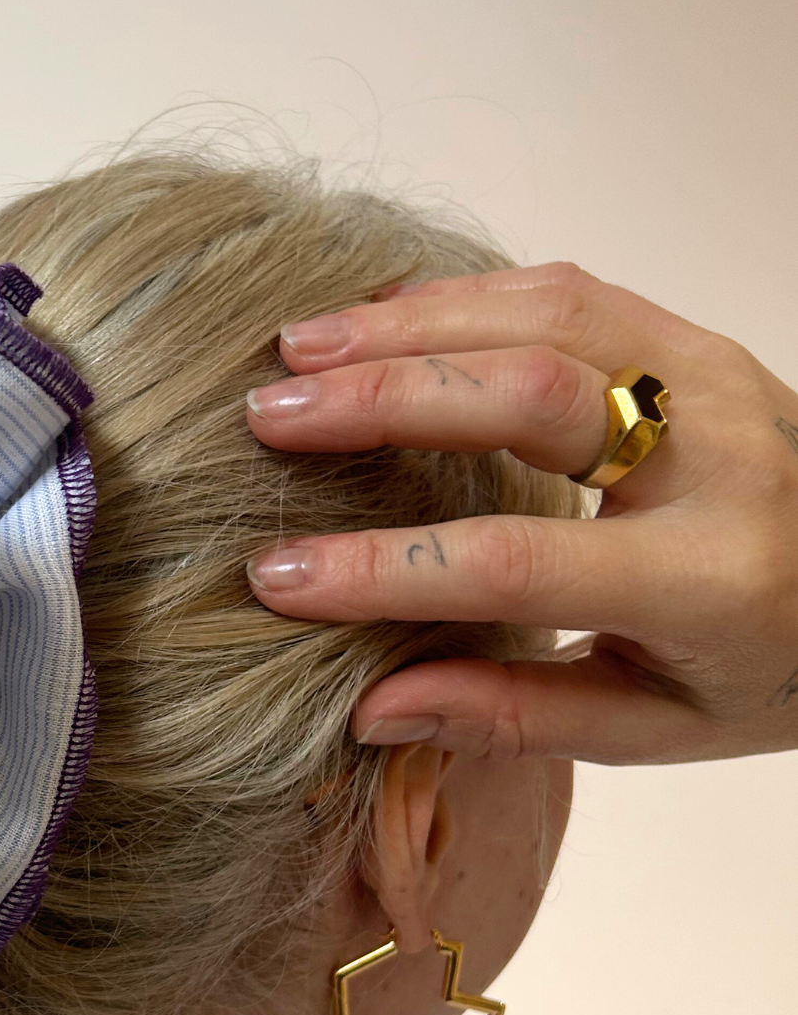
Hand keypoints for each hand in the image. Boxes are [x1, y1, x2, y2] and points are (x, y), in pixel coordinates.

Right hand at [243, 263, 797, 763]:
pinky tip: (379, 318)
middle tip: (266, 417)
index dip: (386, 568)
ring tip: (294, 349)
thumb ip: (518, 717)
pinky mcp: (697, 337)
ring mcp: (714, 377)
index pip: (518, 562)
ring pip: (547, 312)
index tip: (277, 578)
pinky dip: (463, 296)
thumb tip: (370, 708)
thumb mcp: (661, 726)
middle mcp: (720, 460)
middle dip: (384, 400)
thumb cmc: (775, 666)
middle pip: (531, 395)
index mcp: (710, 578)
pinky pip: (570, 289)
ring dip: (409, 324)